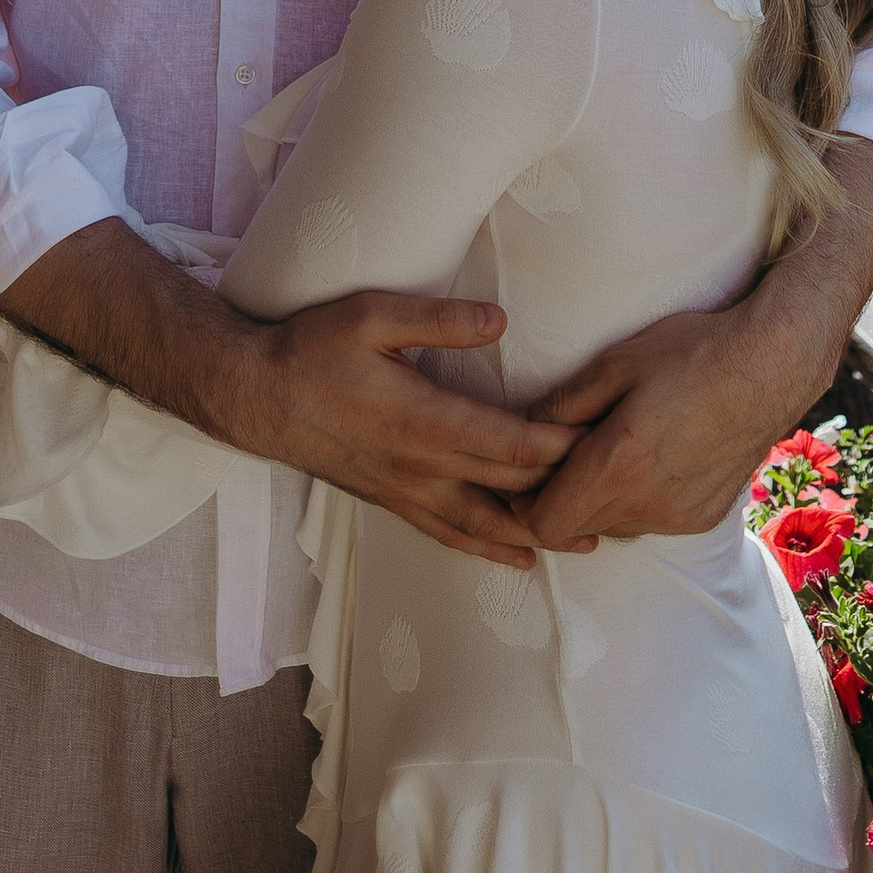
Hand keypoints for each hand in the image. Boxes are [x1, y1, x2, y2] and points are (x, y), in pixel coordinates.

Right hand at [244, 289, 580, 570]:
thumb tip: (501, 324)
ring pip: (482, 527)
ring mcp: (404, 492)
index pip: (510, 443)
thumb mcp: (371, 315)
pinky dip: (487, 549)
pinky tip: (516, 556)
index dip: (561, 447)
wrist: (255, 396)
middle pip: (508, 489)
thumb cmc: (311, 349)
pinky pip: (447, 535)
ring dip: (535, 535)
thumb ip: (439, 320)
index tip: (605, 441)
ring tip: (585, 544)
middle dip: (563, 493)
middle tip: (618, 494)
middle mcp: (419, 468)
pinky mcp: (389, 501)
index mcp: (423, 421)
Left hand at [510, 301, 793, 550]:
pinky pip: (650, 522)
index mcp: (618, 466)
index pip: (545, 523)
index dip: (524, 502)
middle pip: (577, 528)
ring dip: (599, 501)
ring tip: (609, 451)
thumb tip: (527, 431)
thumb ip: (563, 404)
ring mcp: (679, 517)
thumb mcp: (615, 362)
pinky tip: (650, 458)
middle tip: (563, 454)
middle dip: (560, 498)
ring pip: (614, 527)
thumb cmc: (691, 352)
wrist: (771, 364)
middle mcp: (648, 504)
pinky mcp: (703, 519)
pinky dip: (637, 500)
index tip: (525, 471)